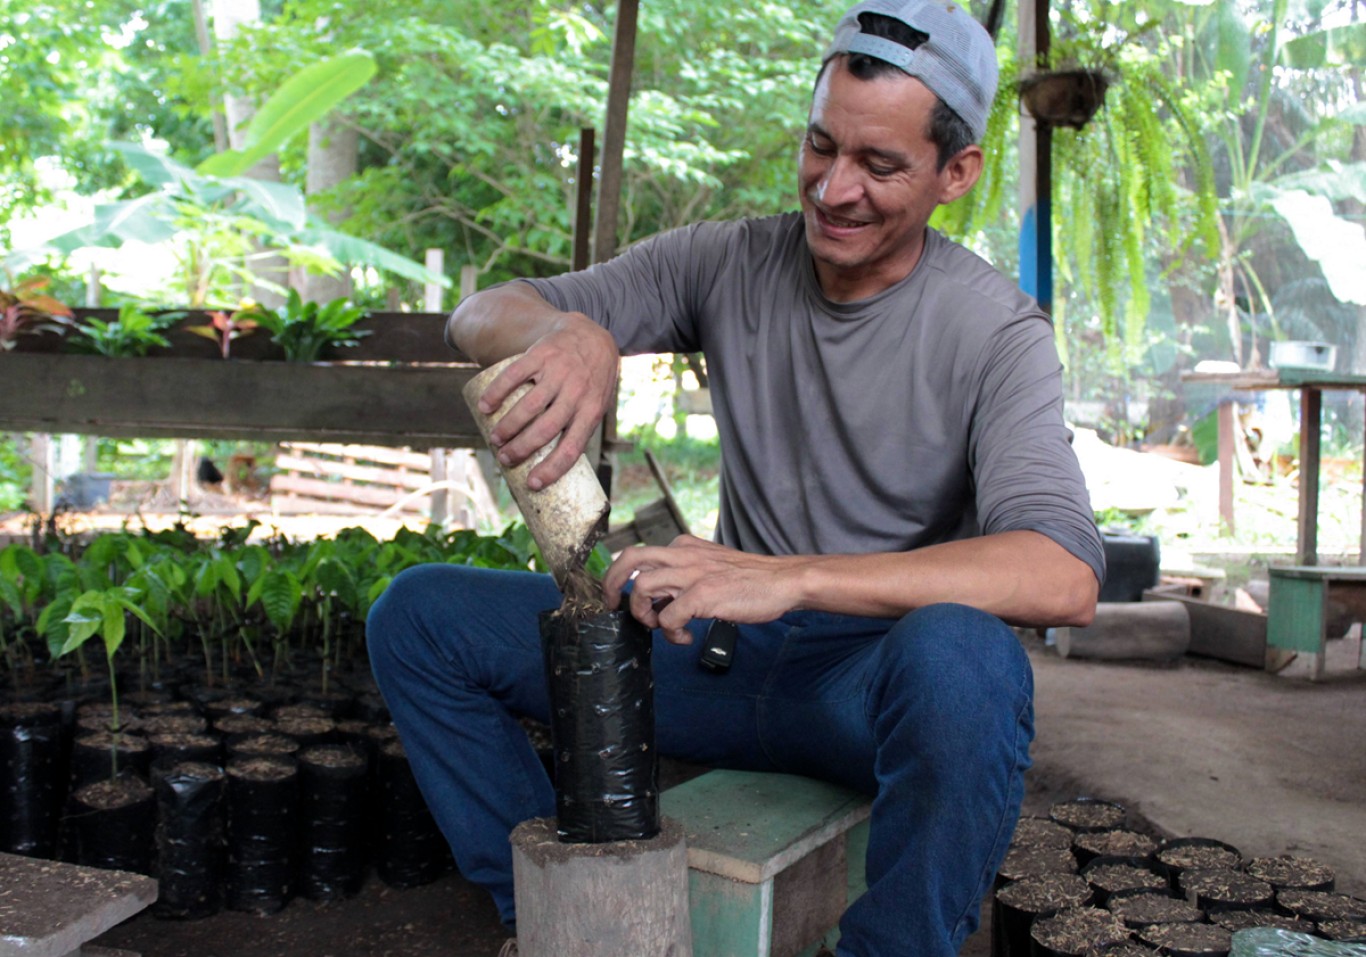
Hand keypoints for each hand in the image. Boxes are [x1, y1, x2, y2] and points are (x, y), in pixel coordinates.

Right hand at [476, 317, 618, 489]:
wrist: (590, 335)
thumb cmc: (591, 380)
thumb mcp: (596, 404)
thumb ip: (579, 428)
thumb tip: (553, 464)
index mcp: (591, 410)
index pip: (572, 447)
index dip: (552, 469)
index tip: (532, 483)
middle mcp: (576, 392)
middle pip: (545, 429)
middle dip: (521, 449)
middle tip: (505, 458)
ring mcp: (558, 372)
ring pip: (528, 405)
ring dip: (508, 426)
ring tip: (495, 439)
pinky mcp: (541, 355)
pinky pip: (514, 375)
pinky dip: (496, 392)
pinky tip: (484, 406)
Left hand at [601, 535, 805, 643]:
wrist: (783, 581)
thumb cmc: (750, 579)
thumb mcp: (711, 564)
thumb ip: (685, 573)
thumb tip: (661, 598)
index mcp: (684, 545)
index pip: (639, 553)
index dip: (621, 576)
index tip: (619, 596)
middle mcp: (683, 554)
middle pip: (629, 558)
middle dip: (610, 584)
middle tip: (613, 607)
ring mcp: (692, 573)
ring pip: (641, 586)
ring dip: (643, 613)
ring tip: (662, 625)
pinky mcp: (704, 594)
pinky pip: (669, 617)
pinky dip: (672, 633)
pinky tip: (687, 637)